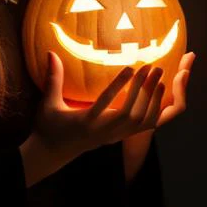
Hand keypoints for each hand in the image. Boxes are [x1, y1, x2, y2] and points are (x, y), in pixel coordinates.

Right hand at [31, 51, 194, 156]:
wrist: (53, 153)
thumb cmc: (49, 126)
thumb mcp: (48, 103)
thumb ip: (53, 78)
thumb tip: (51, 53)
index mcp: (86, 122)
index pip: (105, 103)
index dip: (119, 85)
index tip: (131, 67)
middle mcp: (104, 132)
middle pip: (132, 114)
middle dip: (145, 90)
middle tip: (153, 67)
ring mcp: (115, 136)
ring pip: (143, 123)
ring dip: (154, 99)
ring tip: (158, 77)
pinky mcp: (120, 137)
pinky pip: (145, 127)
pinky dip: (156, 111)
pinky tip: (158, 93)